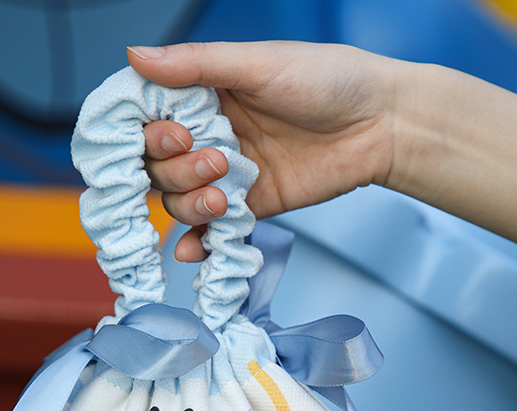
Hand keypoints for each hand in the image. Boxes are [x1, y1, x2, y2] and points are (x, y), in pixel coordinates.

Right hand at [130, 41, 397, 260]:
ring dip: (190, 202)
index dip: (149, 133)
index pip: (151, 119)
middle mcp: (212, 134)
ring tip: (221, 193)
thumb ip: (198, 65)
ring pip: (180, 198)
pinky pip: (213, 228)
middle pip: (159, 165)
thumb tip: (136, 55)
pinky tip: (193, 249)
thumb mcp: (259, 63)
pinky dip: (198, 241)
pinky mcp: (251, 205)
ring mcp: (230, 173)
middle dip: (177, 169)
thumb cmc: (330, 80)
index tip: (173, 134)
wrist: (380, 125)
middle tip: (216, 158)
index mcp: (206, 94)